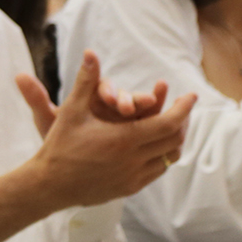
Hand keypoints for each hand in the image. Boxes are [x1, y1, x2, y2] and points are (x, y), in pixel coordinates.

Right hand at [18, 52, 195, 208]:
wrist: (49, 185)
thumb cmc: (59, 145)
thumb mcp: (71, 111)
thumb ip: (86, 82)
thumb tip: (91, 54)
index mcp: (123, 138)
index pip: (169, 123)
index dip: (184, 108)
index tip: (192, 96)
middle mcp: (133, 160)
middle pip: (175, 139)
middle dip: (183, 121)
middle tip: (182, 108)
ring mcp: (133, 176)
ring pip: (170, 157)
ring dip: (175, 140)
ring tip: (172, 125)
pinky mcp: (130, 188)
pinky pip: (158, 171)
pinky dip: (163, 156)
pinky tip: (156, 146)